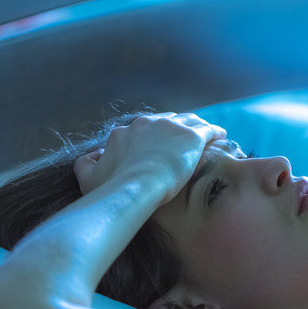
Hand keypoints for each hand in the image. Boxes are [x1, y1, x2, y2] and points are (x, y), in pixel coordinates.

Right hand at [74, 113, 225, 204]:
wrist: (137, 187)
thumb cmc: (112, 188)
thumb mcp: (88, 177)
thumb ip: (85, 165)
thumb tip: (88, 158)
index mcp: (125, 132)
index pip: (144, 127)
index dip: (155, 133)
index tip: (162, 141)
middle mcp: (148, 123)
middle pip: (168, 120)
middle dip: (177, 126)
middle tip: (186, 137)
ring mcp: (171, 128)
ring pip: (190, 121)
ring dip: (198, 126)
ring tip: (207, 133)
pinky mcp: (191, 137)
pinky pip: (208, 129)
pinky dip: (215, 131)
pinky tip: (222, 136)